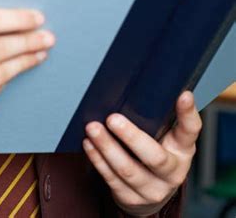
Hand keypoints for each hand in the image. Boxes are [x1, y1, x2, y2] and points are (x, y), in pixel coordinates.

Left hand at [83, 91, 201, 215]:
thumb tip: (144, 83)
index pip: (190, 131)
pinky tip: (89, 145)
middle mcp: (172, 172)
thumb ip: (160, 114)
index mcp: (183, 149)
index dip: (188, 113)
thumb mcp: (167, 135)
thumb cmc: (158, 151)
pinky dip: (98, 160)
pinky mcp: (131, 198)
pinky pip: (112, 179)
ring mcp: (152, 189)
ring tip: (93, 128)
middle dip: (131, 137)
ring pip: (128, 170)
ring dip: (107, 148)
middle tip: (113, 118)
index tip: (183, 95)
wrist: (152, 190)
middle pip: (155, 157)